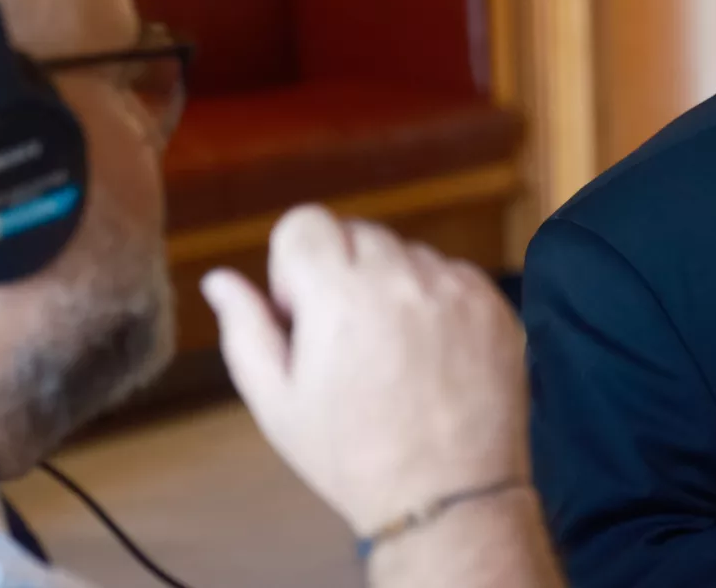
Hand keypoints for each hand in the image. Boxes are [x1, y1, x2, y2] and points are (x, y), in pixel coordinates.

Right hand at [200, 205, 529, 534]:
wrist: (448, 494)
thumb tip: (221, 280)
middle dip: (343, 272)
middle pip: (357, 233)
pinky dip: (437, 300)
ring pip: (408, 253)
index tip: (305, 310)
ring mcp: (455, 288)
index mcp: (339, 295)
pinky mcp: (494, 304)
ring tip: (394, 353)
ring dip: (393, 285)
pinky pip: (453, 276)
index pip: (306, 221)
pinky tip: (430, 354)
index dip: (295, 264)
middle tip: (347, 339)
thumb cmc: (354, 455)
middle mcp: (402, 278)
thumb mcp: (277, 401)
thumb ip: (246, 329)